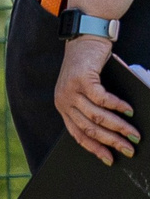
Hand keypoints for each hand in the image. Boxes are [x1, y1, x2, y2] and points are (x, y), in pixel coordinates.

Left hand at [54, 36, 138, 164]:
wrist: (84, 39)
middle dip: (111, 141)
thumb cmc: (90, 67)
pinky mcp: (81, 79)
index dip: (95, 148)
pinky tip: (129, 111)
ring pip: (96, 116)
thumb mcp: (88, 91)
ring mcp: (70, 90)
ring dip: (118, 126)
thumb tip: (116, 130)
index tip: (110, 159)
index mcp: (64, 107)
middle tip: (129, 149)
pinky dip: (117, 106)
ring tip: (134, 133)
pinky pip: (101, 99)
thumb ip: (95, 108)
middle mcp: (63, 101)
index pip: (78, 134)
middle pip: (89, 128)